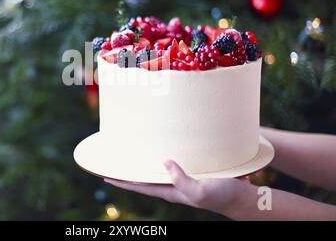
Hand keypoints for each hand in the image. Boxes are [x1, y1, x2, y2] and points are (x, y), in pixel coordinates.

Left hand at [104, 160, 251, 215]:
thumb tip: (164, 162)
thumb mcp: (200, 191)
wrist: (242, 197)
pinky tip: (161, 149)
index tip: (105, 174)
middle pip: (144, 178)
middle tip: (113, 161)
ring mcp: (182, 179)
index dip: (123, 181)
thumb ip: (181, 179)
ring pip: (156, 170)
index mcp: (171, 191)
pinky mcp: (192, 171)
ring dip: (143, 163)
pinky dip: (161, 157)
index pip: (140, 186)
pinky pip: (171, 163)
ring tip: (131, 153)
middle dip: (129, 171)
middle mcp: (173, 185)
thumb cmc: (222, 196)